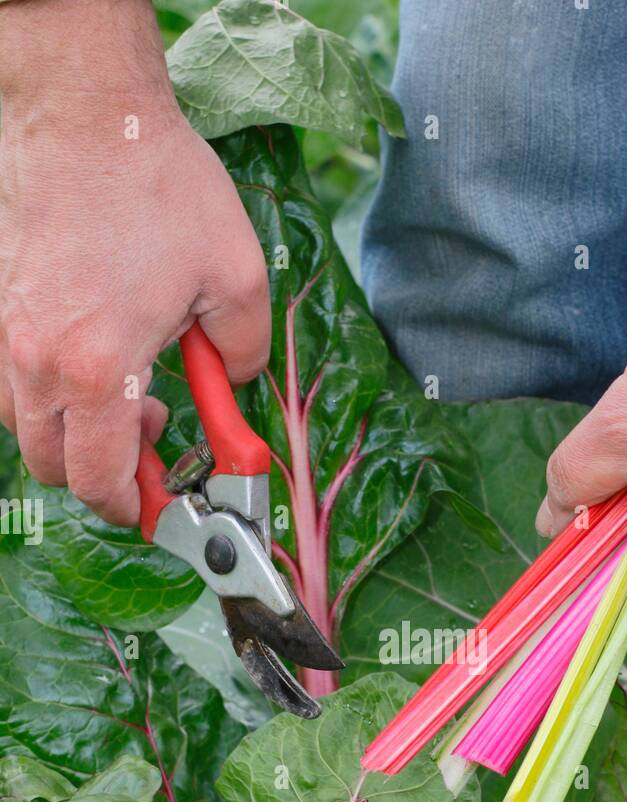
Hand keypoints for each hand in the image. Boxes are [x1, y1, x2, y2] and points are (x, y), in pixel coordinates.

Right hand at [0, 0, 269, 525]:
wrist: (86, 112)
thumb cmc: (160, 187)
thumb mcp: (238, 277)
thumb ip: (245, 355)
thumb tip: (236, 390)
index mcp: (98, 367)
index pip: (100, 480)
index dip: (132, 507)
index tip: (160, 503)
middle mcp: (36, 362)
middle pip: (53, 467)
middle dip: (104, 473)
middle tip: (151, 435)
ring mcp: (5, 335)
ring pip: (23, 428)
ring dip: (72, 434)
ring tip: (122, 391)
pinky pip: (8, 383)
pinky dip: (45, 395)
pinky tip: (87, 358)